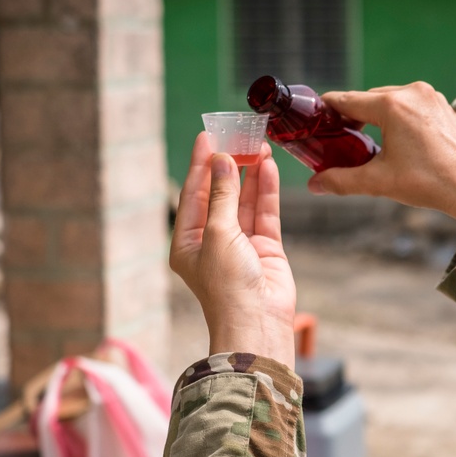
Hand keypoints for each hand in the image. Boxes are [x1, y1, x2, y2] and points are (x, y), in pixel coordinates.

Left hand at [170, 133, 296, 368]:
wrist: (257, 321)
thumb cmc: (227, 286)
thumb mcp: (217, 233)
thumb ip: (222, 194)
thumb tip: (222, 159)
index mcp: (187, 241)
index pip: (193, 193)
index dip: (201, 164)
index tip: (209, 135)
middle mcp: (213, 240)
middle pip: (221, 194)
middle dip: (229, 165)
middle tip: (238, 135)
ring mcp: (242, 244)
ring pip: (246, 201)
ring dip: (251, 175)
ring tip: (259, 146)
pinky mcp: (266, 248)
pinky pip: (265, 213)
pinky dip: (267, 191)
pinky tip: (268, 168)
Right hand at [308, 82, 455, 231]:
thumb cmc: (432, 184)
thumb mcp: (380, 182)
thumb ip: (342, 181)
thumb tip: (315, 184)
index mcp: (393, 105)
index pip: (347, 99)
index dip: (327, 110)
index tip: (315, 119)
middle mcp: (413, 93)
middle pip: (369, 99)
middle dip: (353, 117)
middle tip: (339, 138)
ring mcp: (432, 97)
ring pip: (391, 101)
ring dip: (376, 117)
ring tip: (366, 141)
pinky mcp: (444, 106)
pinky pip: (412, 106)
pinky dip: (399, 118)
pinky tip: (396, 140)